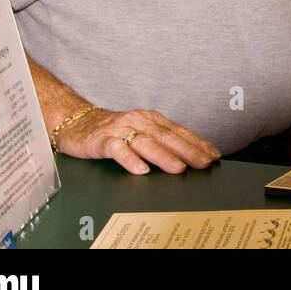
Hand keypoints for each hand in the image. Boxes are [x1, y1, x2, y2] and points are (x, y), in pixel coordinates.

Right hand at [55, 107, 220, 174]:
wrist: (76, 122)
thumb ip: (162, 141)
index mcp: (152, 119)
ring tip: (179, 168)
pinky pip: (117, 150)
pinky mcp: (102, 140)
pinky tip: (140, 170)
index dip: (198, 143)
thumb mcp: (141, 131)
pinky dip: (130, 160)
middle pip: (167, 137)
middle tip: (204, 163)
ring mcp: (120, 130)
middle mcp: (139, 122)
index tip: (214, 155)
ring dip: (164, 156)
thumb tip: (190, 156)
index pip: (180, 132)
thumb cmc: (113, 130)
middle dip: (188, 151)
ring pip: (146, 143)